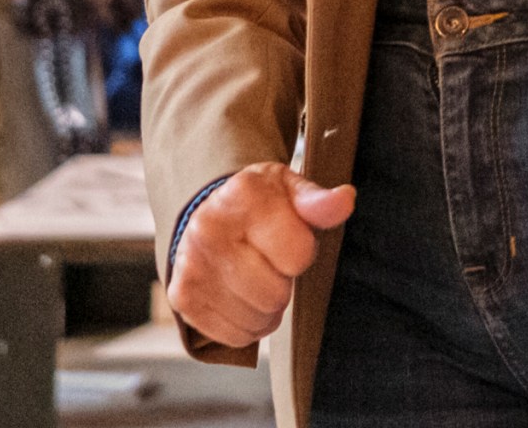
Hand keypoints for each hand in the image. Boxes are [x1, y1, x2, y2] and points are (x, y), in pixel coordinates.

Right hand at [166, 162, 356, 347]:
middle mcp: (209, 229)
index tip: (286, 239)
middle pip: (275, 293)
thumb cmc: (258, 205)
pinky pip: (235, 336)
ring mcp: (191, 266)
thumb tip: (345, 200)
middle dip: (282, 284)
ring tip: (255, 280)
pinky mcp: (182, 298)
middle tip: (269, 264)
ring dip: (265, 309)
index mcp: (243, 196)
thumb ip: (318, 201)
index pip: (298, 254)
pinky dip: (245, 325)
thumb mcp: (290, 190)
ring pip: (257, 320)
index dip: (302, 252)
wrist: (206, 214)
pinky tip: (238, 296)